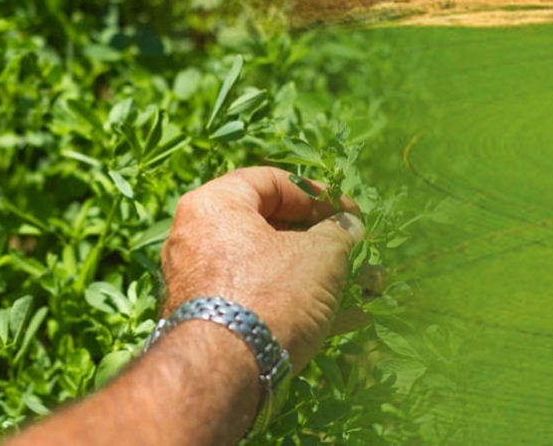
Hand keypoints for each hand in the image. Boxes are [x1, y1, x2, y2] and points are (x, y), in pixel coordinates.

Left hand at [159, 167, 363, 366]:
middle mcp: (195, 238)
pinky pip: (259, 297)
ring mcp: (198, 280)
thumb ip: (339, 232)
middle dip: (319, 238)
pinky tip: (340, 317)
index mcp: (214, 206)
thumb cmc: (271, 296)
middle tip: (352, 246)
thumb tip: (348, 226)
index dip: (318, 193)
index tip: (349, 212)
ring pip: (268, 266)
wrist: (224, 372)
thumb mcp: (321, 254)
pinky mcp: (207, 317)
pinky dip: (296, 301)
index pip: (271, 181)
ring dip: (314, 273)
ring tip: (357, 285)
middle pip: (268, 225)